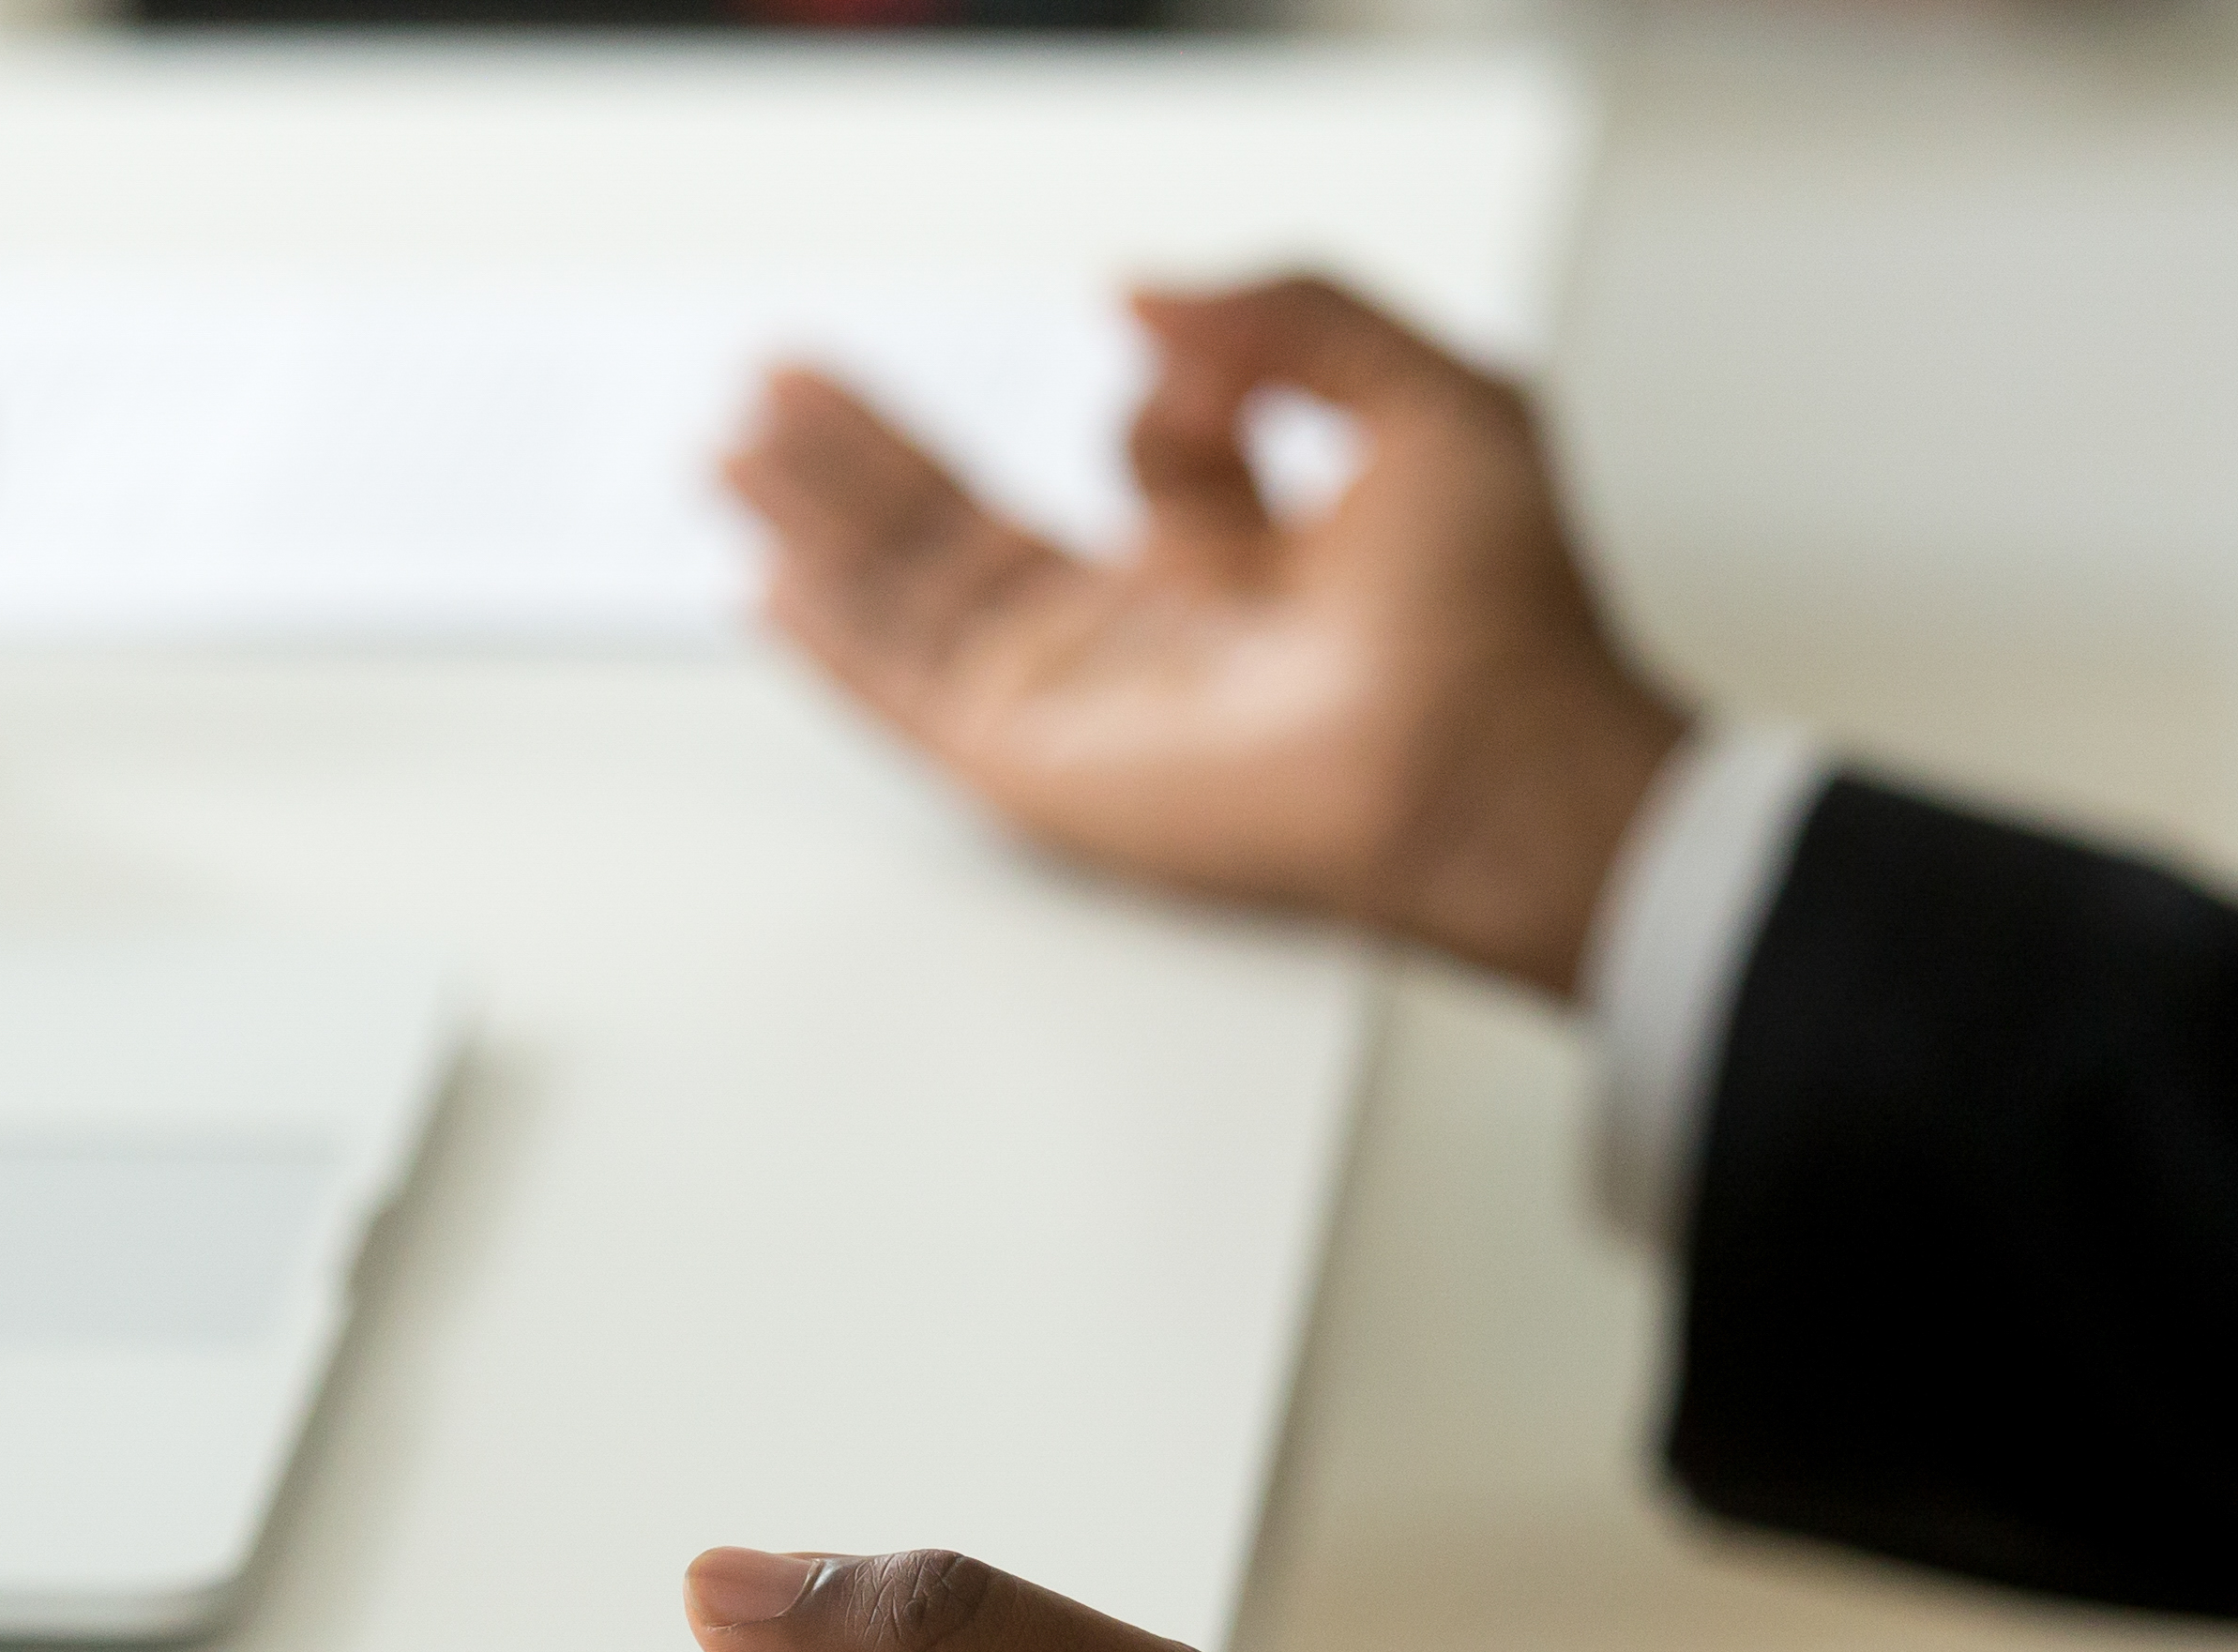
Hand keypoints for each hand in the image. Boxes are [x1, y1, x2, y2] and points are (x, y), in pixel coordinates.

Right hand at [723, 276, 1690, 1000]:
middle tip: (782, 384)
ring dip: (819, 517)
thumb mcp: (1425, 397)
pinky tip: (764, 580)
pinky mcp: (1041, 768)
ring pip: (914, 596)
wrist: (1493, 757)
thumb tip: (1135, 296)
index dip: (1165, 388)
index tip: (1179, 348)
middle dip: (866, 454)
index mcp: (1250, 557)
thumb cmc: (1501, 617)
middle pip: (968, 526)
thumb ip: (1286, 316)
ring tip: (736, 444)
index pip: (1145, 457)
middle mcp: (1154, 633)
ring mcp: (1085, 702)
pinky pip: (907, 695)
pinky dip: (828, 640)